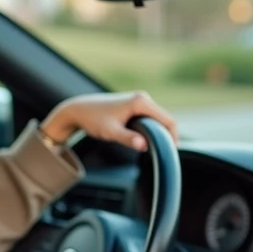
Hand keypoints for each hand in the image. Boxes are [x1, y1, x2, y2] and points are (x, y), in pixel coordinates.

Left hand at [40, 91, 178, 152]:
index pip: (168, 120)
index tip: (171, 152)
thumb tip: (144, 145)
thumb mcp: (111, 132)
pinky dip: (151, 128)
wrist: (78, 110)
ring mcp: (139, 99)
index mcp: (141, 102)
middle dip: (166, 135)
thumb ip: (128, 139)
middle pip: (164, 118)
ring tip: (157, 149)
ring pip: (157, 118)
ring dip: (159, 132)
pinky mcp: (134, 104)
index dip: (173, 137)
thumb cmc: (93, 120)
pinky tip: (147, 140)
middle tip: (164, 154)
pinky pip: (149, 117)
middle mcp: (143, 97)